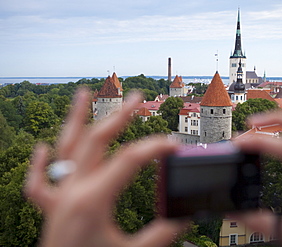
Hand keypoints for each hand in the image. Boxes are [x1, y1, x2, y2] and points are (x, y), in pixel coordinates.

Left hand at [25, 89, 182, 246]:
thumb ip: (162, 234)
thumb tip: (185, 218)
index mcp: (93, 200)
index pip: (130, 160)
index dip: (155, 148)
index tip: (175, 145)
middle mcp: (72, 192)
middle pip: (97, 141)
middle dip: (119, 115)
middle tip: (136, 98)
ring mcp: (59, 198)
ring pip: (64, 149)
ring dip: (75, 120)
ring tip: (84, 95)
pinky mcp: (52, 209)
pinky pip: (38, 183)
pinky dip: (39, 162)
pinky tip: (42, 147)